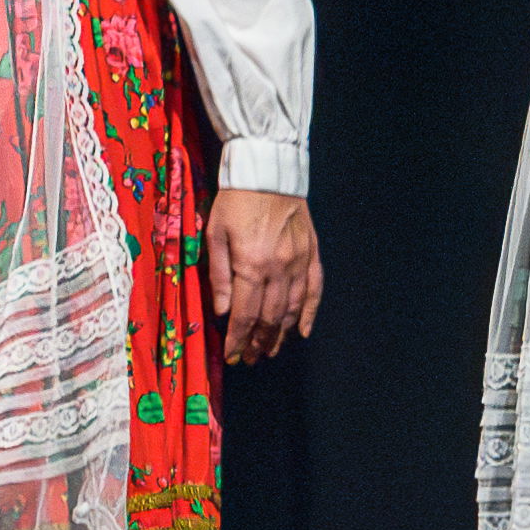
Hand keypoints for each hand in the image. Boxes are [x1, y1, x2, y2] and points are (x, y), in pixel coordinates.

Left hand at [208, 186, 324, 361]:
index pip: (244, 314)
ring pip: (292, 308)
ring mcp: (298, 261)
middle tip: (249, 358)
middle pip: (269, 317)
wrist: (268, 170)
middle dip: (257, 342)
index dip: (237, 340)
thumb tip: (222, 311)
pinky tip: (303, 331)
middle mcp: (278, 268)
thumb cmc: (235, 200)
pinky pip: (315, 288)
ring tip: (269, 350)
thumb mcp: (214, 234)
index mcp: (250, 265)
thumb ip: (219, 275)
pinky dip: (310, 312)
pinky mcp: (311, 252)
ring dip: (280, 334)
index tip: (232, 356)